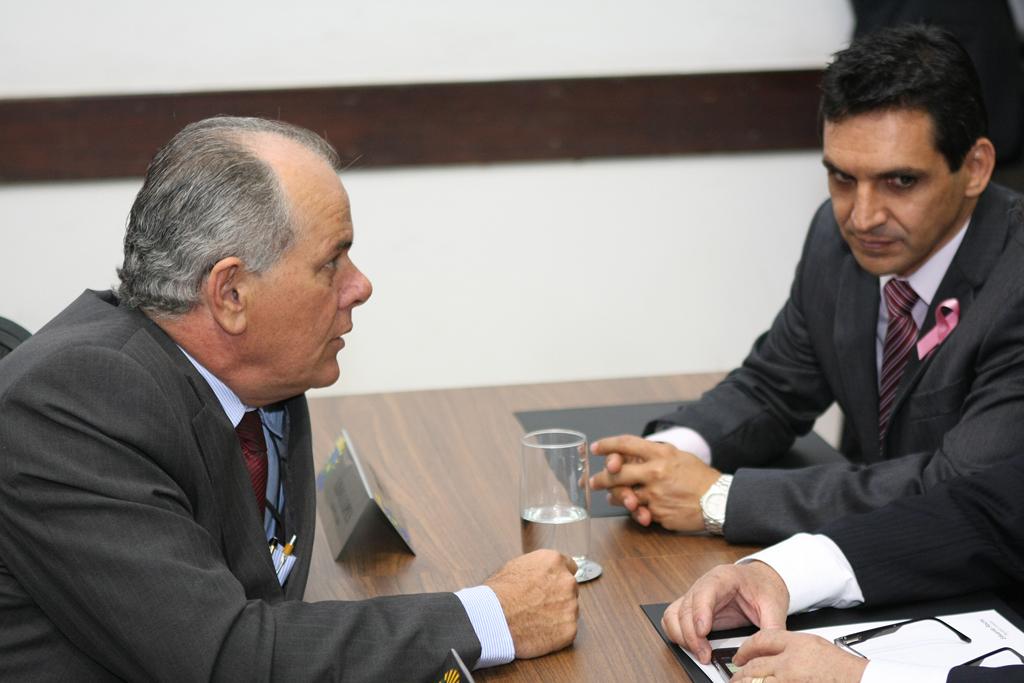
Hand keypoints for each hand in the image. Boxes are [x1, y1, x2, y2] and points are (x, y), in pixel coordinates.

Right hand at [484, 550, 578, 658]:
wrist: (493, 619)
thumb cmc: (498, 593)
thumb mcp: (515, 567)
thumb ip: (536, 569)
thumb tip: (539, 575)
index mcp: (554, 561)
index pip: (569, 566)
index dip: (558, 578)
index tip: (553, 586)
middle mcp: (567, 581)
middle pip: (570, 590)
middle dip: (558, 597)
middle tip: (538, 606)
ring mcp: (571, 606)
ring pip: (569, 611)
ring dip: (557, 616)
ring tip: (534, 620)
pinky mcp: (570, 629)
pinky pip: (567, 631)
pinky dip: (556, 634)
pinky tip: (538, 632)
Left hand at [589, 434, 719, 530]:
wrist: (718, 500)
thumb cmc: (698, 476)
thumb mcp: (678, 456)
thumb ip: (655, 454)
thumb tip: (631, 454)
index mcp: (660, 454)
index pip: (626, 444)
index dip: (607, 445)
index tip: (595, 448)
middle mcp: (655, 473)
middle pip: (617, 474)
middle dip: (600, 478)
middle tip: (592, 481)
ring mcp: (655, 495)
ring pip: (623, 496)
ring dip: (615, 497)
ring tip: (612, 496)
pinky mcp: (658, 513)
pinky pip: (638, 512)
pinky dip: (636, 511)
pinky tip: (636, 509)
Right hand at [662, 562, 788, 663]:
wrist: (761, 580)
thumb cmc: (763, 586)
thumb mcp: (774, 605)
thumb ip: (772, 626)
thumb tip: (767, 649)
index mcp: (723, 577)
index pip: (704, 591)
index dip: (700, 612)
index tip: (703, 632)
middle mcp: (703, 585)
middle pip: (686, 608)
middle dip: (692, 634)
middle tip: (705, 655)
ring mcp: (695, 596)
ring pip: (674, 614)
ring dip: (682, 636)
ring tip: (699, 653)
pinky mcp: (693, 608)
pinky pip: (673, 619)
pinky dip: (677, 634)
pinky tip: (692, 646)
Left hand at [732, 629, 867, 682]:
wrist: (858, 681)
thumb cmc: (838, 666)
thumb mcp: (811, 644)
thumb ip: (787, 647)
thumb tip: (766, 653)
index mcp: (795, 645)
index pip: (761, 640)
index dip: (745, 649)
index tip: (739, 656)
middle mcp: (790, 664)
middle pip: (754, 667)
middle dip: (740, 673)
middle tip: (734, 676)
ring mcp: (790, 680)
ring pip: (757, 682)